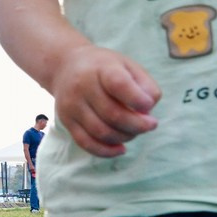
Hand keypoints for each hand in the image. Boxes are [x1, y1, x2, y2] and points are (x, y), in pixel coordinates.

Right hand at [50, 43, 159, 157]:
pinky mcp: (66, 120)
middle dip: (137, 125)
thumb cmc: (104, 68)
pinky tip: (120, 149)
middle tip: (150, 124)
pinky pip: (86, 142)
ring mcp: (72, 105)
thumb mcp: (127, 65)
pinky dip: (106, 151)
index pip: (119, 84)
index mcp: (102, 68)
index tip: (149, 106)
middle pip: (112, 114)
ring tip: (134, 132)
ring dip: (124, 137)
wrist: (66, 66)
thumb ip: (145, 85)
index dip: (137, 99)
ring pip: (101, 132)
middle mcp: (83, 86)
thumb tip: (148, 110)